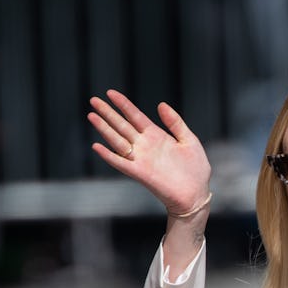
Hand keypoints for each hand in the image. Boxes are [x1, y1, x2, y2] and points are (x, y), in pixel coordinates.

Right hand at [88, 90, 211, 214]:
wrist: (196, 195)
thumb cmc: (196, 170)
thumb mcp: (189, 141)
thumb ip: (175, 123)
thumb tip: (161, 104)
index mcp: (156, 136)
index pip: (135, 116)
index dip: (123, 104)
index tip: (110, 93)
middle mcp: (146, 146)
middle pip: (122, 126)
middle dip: (108, 113)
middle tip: (93, 100)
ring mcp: (141, 159)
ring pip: (118, 141)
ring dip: (105, 129)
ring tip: (91, 116)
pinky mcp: (141, 174)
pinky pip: (121, 163)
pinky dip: (109, 156)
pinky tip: (98, 147)